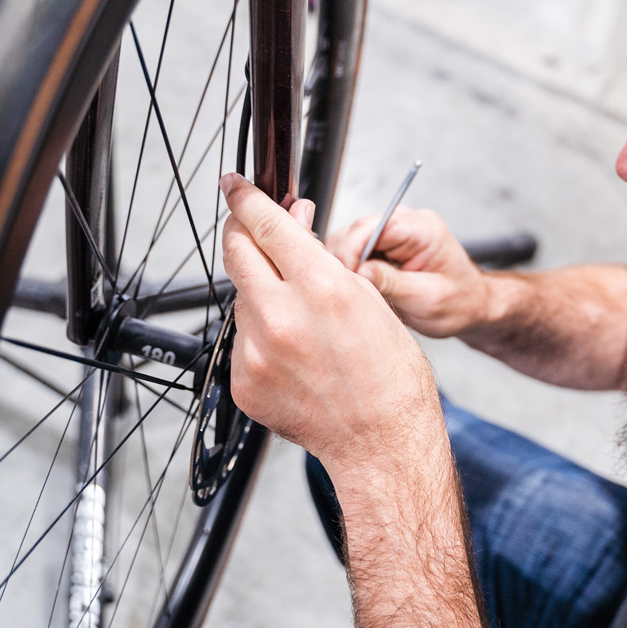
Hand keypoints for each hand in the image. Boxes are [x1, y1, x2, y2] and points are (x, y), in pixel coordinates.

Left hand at [219, 174, 441, 470]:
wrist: (382, 442)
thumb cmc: (390, 377)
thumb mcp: (368, 299)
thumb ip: (324, 259)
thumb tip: (296, 223)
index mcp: (320, 289)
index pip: (268, 224)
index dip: (247, 197)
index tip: (236, 185)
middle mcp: (280, 317)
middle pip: (237, 251)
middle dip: (242, 232)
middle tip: (253, 227)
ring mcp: (256, 352)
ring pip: (242, 297)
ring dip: (261, 290)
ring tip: (301, 317)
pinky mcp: (244, 380)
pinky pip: (242, 340)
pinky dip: (262, 335)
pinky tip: (294, 351)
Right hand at [326, 206, 492, 338]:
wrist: (471, 306)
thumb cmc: (459, 303)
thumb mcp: (427, 299)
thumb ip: (393, 283)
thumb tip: (359, 270)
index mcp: (423, 230)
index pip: (375, 227)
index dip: (354, 250)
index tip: (348, 278)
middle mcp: (407, 223)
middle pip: (358, 229)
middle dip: (346, 258)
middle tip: (347, 288)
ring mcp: (394, 232)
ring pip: (351, 238)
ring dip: (346, 263)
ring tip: (355, 289)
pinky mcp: (385, 245)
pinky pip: (356, 249)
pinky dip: (351, 267)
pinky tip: (358, 285)